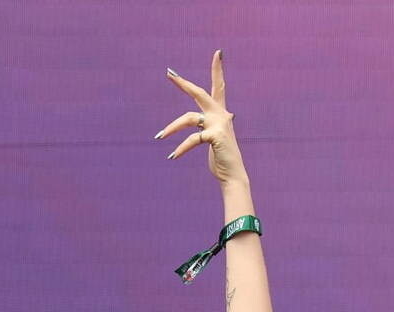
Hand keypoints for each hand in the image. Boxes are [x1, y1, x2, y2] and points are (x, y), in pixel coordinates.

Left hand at [158, 50, 245, 183]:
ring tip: (159, 136)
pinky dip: (181, 148)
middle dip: (183, 84)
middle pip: (200, 93)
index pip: (219, 87)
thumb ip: (206, 129)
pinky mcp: (215, 136)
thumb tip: (198, 127)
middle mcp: (222, 115)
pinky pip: (192, 139)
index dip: (218, 70)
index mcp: (222, 114)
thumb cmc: (222, 160)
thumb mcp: (213, 140)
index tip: (218, 53)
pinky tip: (172, 156)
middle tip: (169, 74)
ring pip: (188, 118)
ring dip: (172, 127)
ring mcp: (219, 124)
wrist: (234, 176)